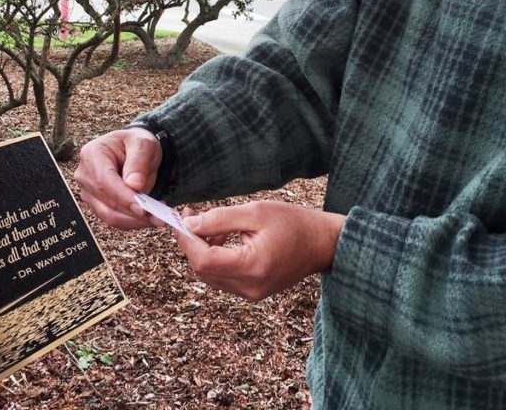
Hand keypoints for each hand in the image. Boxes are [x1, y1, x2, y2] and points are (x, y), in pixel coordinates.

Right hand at [74, 128, 162, 229]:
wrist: (135, 152)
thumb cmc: (137, 144)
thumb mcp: (143, 144)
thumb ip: (139, 161)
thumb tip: (134, 185)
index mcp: (92, 154)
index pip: (104, 181)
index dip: (123, 197)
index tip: (142, 208)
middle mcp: (85, 175)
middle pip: (106, 201)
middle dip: (133, 212)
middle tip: (159, 216)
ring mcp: (89, 192)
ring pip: (109, 216)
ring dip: (135, 220)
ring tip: (158, 217)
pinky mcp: (97, 205)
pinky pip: (114, 220)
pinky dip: (133, 222)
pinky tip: (149, 217)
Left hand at [176, 201, 345, 300]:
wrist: (324, 244)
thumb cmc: (295, 223)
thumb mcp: (256, 211)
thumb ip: (220, 218)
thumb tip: (189, 224)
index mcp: (252, 267)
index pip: (203, 260)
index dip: (186, 239)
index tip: (180, 217)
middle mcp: (249, 287)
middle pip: (203, 270)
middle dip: (191, 243)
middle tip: (190, 216)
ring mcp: (251, 293)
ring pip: (210, 275)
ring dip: (202, 250)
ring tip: (212, 224)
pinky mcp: (253, 292)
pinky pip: (223, 277)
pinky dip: (216, 258)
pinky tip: (223, 238)